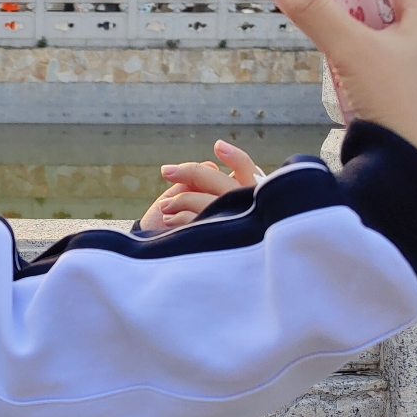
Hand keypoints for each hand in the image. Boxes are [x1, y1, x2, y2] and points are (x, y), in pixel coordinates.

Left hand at [140, 141, 261, 231]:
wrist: (196, 271)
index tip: (218, 146)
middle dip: (190, 172)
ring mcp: (234, 228)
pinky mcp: (218, 243)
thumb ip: (213, 183)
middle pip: (219, 182)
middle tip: (165, 171)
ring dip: (179, 200)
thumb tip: (210, 166)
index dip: (234, 158)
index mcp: (251, 198)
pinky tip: (169, 220)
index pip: (248, 170)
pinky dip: (178, 217)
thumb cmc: (205, 229)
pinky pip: (195, 221)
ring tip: (165, 206)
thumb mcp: (211, 201)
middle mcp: (248, 211)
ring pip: (205, 201)